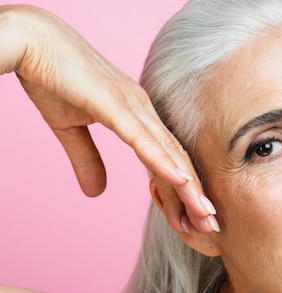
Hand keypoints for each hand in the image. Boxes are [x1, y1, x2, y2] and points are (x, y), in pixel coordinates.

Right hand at [0, 5, 217, 231]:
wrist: (31, 40)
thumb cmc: (53, 77)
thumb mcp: (70, 129)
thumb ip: (87, 160)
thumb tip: (96, 192)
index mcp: (136, 116)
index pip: (166, 160)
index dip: (181, 191)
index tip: (194, 217)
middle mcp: (142, 111)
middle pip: (176, 160)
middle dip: (194, 195)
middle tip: (211, 224)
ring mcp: (131, 106)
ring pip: (167, 153)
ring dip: (188, 186)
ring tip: (205, 213)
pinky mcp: (113, 104)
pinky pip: (143, 138)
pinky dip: (163, 161)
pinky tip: (181, 180)